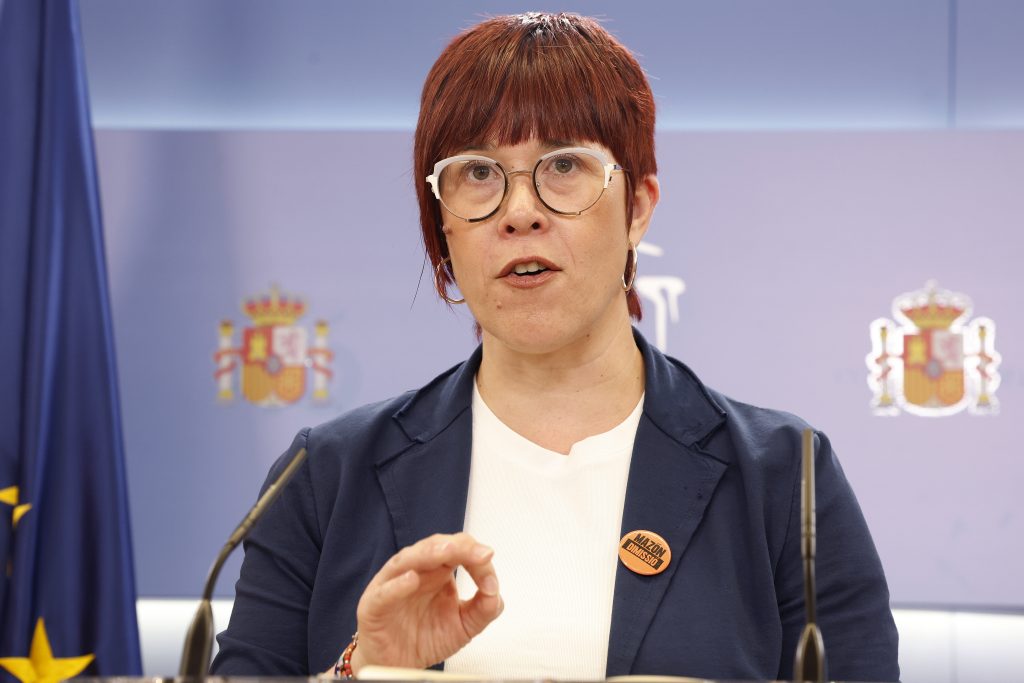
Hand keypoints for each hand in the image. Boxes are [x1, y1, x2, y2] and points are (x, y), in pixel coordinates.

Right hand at [349, 532, 502, 673]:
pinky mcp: (374, 605)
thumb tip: (495, 592)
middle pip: (434, 546)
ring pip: (407, 560)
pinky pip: (384, 592)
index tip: (490, 565)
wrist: (399, 665)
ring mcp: (392, 585)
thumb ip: (483, 608)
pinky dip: (397, 585)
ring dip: (428, 553)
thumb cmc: (426, 638)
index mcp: (438, 571)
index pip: (458, 550)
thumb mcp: (464, 625)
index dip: (476, 556)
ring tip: (447, 551)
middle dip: (458, 546)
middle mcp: (416, 571)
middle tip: (479, 553)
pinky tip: (411, 580)